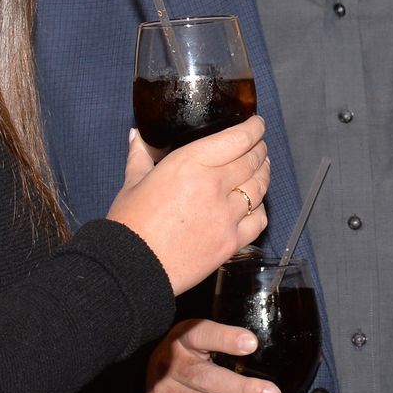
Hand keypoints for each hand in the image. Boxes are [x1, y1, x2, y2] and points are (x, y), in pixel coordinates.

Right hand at [107, 117, 269, 294]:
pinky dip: (260, 209)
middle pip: (253, 160)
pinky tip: (255, 205)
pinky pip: (259, 220)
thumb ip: (141, 155)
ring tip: (261, 169)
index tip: (257, 124)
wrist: (132, 268)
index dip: (253, 129)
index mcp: (191, 163)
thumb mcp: (132, 182)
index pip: (237, 139)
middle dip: (260, 149)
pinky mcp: (231, 242)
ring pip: (259, 188)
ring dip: (263, 175)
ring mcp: (226, 215)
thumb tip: (138, 136)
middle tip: (259, 146)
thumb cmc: (129, 224)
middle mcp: (215, 185)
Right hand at [132, 318, 283, 392]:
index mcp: (182, 339)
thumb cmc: (186, 360)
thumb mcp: (198, 341)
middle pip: (207, 378)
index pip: (201, 334)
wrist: (148, 386)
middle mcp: (169, 366)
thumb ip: (222, 341)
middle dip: (244, 389)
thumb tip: (262, 350)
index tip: (252, 344)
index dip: (225, 338)